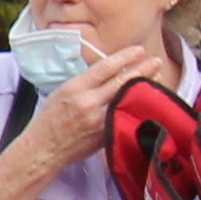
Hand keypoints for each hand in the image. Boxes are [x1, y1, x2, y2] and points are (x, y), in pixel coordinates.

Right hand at [45, 33, 162, 157]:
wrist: (44, 149)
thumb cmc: (50, 120)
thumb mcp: (61, 93)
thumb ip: (85, 83)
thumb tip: (110, 72)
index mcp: (75, 88)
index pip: (105, 67)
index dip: (125, 56)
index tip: (139, 50)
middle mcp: (89, 102)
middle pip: (122, 80)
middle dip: (143, 68)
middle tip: (156, 60)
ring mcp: (100, 118)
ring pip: (129, 97)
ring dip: (145, 85)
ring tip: (156, 75)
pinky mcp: (107, 132)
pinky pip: (127, 113)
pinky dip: (138, 104)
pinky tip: (147, 97)